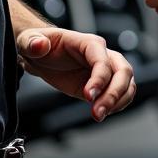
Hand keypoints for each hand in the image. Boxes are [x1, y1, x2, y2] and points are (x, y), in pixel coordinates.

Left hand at [15, 26, 134, 121]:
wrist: (41, 55)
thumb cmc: (38, 45)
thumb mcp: (29, 41)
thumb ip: (33, 42)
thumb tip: (40, 45)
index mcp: (87, 42)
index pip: (102, 59)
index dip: (99, 77)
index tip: (88, 96)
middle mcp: (102, 54)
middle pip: (123, 70)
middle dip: (115, 93)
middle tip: (98, 112)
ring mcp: (105, 70)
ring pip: (127, 83)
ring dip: (118, 102)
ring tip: (99, 115)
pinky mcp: (103, 85)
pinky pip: (121, 93)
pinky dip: (117, 105)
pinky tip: (101, 112)